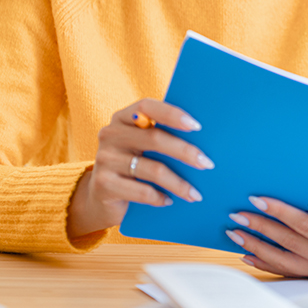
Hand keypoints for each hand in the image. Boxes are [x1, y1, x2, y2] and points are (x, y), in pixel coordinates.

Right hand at [67, 98, 210, 238]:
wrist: (100, 197)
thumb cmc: (132, 165)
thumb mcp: (142, 147)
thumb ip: (162, 136)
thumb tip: (202, 140)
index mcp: (123, 118)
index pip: (147, 107)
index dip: (172, 114)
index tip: (197, 126)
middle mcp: (111, 134)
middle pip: (154, 139)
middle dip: (185, 152)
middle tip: (207, 164)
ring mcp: (105, 159)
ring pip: (152, 169)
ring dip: (178, 183)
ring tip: (195, 194)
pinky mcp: (104, 184)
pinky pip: (141, 192)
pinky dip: (159, 198)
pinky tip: (170, 201)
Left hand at [225, 190, 307, 278]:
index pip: (302, 226)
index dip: (278, 212)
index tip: (256, 200)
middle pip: (288, 244)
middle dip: (260, 229)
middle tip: (236, 216)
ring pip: (285, 262)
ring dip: (257, 248)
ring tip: (235, 236)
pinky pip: (291, 271)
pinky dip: (268, 264)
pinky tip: (251, 255)